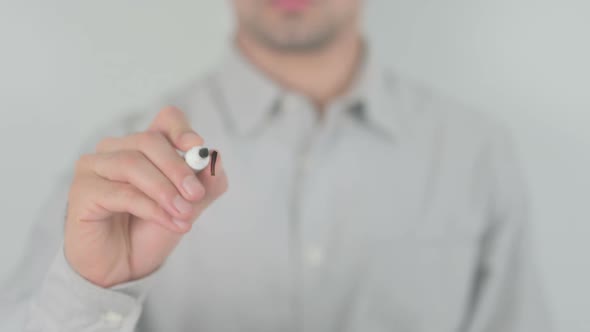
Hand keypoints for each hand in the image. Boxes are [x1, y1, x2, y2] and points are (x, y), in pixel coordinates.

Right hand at [64, 106, 227, 287]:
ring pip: (133, 164)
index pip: (165, 119)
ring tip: (184, 214)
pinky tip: (169, 222)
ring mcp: (95, 167)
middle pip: (149, 141)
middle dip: (178, 168)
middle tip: (196, 195)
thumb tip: (215, 159)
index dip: (181, 129)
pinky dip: (151, 208)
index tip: (197, 148)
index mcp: (145, 146)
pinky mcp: (83, 190)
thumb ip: (206, 185)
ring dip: (165, 191)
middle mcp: (116, 149)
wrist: (124, 267)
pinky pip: (121, 193)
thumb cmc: (151, 230)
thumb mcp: (189, 207)